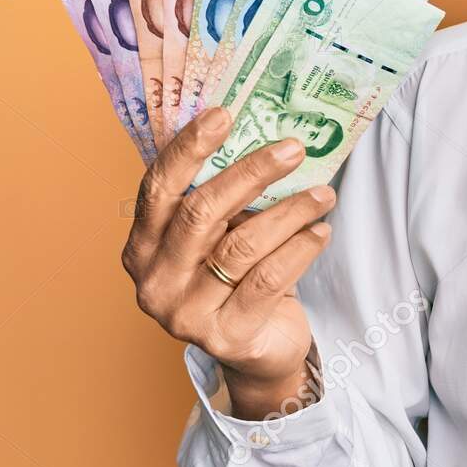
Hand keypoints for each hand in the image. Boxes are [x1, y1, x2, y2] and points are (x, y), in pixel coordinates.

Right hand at [121, 106, 336, 417]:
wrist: (258, 353)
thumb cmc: (237, 281)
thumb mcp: (221, 237)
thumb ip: (224, 199)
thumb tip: (265, 134)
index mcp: (143, 247)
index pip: (158, 188)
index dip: (189, 149)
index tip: (224, 114)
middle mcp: (154, 282)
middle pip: (201, 213)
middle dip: (251, 174)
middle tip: (293, 148)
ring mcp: (185, 314)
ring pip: (241, 247)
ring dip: (288, 212)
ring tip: (323, 194)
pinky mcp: (226, 336)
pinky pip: (268, 280)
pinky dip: (299, 250)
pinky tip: (321, 231)